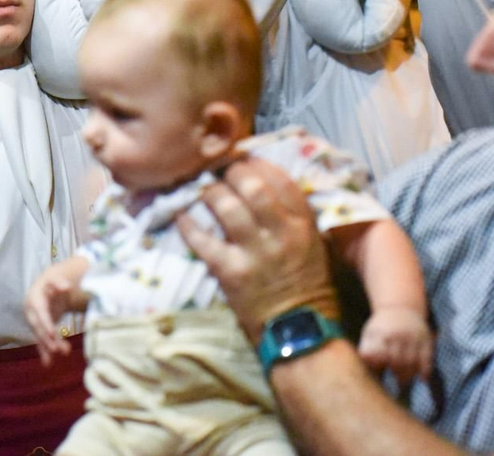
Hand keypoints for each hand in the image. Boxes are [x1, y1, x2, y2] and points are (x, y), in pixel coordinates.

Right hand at [23, 258, 88, 364]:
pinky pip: (40, 341)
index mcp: (34, 300)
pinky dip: (44, 352)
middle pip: (39, 328)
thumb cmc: (52, 283)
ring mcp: (34, 322)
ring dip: (49, 347)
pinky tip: (48, 364)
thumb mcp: (55, 280)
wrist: (44, 287)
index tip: (52, 334)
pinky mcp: (38, 330)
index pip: (41, 314)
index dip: (46, 324)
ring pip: (41, 336)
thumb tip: (66, 286)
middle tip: (57, 350)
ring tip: (63, 353)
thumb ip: (60, 283)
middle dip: (47, 339)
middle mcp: (32, 313)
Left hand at [176, 158, 336, 342]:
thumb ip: (294, 217)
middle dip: (231, 172)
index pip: (280, 180)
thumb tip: (266, 185)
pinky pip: (202, 239)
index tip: (243, 159)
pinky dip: (187, 224)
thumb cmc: (308, 289)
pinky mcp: (231, 272)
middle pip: (251, 186)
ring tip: (202, 190)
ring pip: (226, 206)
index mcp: (304, 225)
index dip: (257, 164)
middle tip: (218, 171)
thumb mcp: (314, 247)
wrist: (299, 334)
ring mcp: (255, 252)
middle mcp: (281, 234)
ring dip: (209, 193)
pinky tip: (180, 215)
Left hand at [356, 307, 433, 384]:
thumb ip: (367, 350)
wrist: (400, 307)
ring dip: (409, 375)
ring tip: (404, 380)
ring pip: (412, 362)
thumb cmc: (381, 326)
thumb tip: (368, 367)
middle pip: (398, 361)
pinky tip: (422, 379)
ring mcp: (413, 337)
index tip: (382, 372)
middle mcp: (398, 334)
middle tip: (397, 382)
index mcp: (381, 333)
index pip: (381, 355)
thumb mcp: (370, 334)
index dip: (381, 366)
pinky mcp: (426, 339)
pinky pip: (427, 359)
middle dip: (397, 373)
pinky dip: (425, 371)